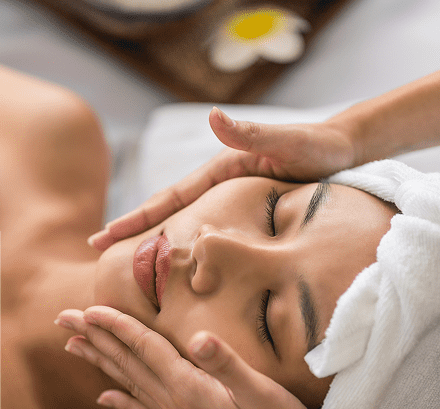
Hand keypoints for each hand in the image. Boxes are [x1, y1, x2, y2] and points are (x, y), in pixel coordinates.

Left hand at [56, 306, 321, 408]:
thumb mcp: (262, 391)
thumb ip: (228, 364)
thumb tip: (201, 338)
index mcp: (189, 388)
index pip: (144, 348)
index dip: (116, 325)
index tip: (88, 309)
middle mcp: (174, 406)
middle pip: (125, 364)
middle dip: (94, 339)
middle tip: (62, 319)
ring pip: (127, 385)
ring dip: (101, 364)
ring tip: (73, 347)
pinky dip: (121, 403)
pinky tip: (104, 399)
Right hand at [89, 107, 356, 250]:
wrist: (345, 151)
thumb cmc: (320, 149)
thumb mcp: (287, 141)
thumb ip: (250, 133)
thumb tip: (213, 116)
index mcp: (218, 173)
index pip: (168, 199)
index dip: (135, 219)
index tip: (104, 237)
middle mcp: (215, 186)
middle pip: (163, 211)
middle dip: (129, 230)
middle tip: (94, 250)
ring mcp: (225, 199)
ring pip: (179, 223)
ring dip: (150, 239)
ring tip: (123, 259)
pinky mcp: (239, 213)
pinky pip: (201, 231)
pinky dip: (180, 244)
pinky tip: (172, 261)